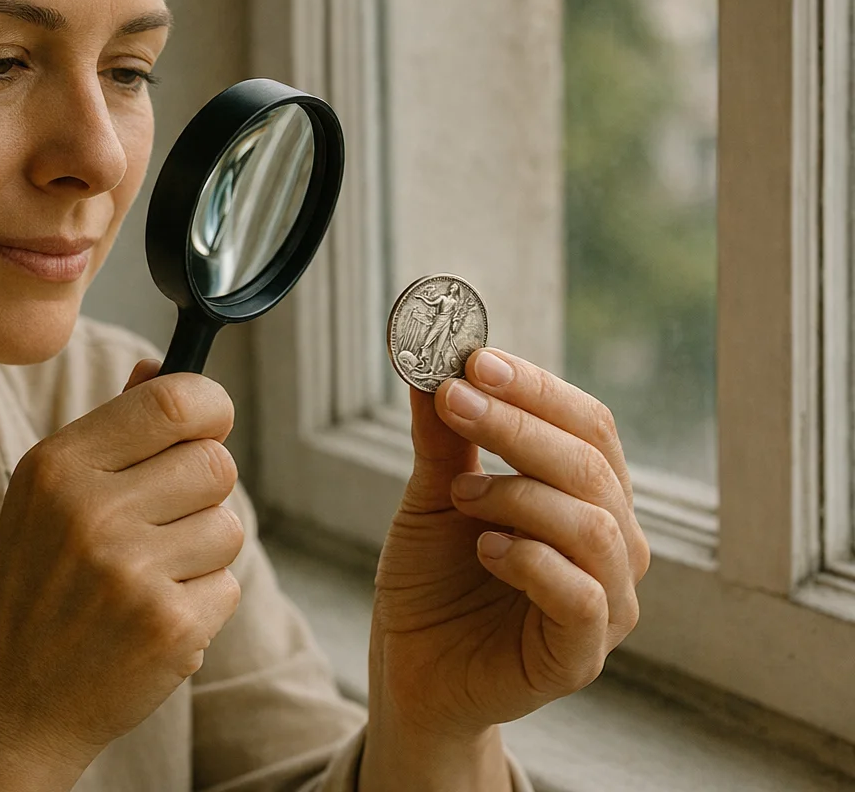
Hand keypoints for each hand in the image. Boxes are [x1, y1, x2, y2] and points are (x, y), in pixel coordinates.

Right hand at [0, 360, 243, 772]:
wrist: (7, 702)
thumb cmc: (33, 586)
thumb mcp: (44, 495)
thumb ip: (109, 429)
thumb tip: (163, 367)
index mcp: (58, 466)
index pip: (174, 402)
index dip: (210, 408)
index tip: (207, 424)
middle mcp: (92, 512)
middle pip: (216, 463)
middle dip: (202, 491)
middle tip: (160, 523)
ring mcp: (131, 573)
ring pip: (228, 526)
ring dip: (202, 551)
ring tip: (146, 576)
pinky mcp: (168, 627)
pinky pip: (228, 586)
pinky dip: (200, 603)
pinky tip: (149, 618)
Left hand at [369, 348, 649, 739]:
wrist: (412, 666)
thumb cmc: (434, 577)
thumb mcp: (434, 494)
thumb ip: (444, 433)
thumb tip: (429, 360)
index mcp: (588, 495)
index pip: (588, 424)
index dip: (536, 387)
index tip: (475, 359)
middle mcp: (614, 542)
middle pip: (591, 465)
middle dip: (518, 424)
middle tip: (455, 398)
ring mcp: (608, 602)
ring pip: (594, 526)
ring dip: (519, 494)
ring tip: (460, 493)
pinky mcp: (583, 655)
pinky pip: (582, 597)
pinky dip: (531, 561)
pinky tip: (485, 550)